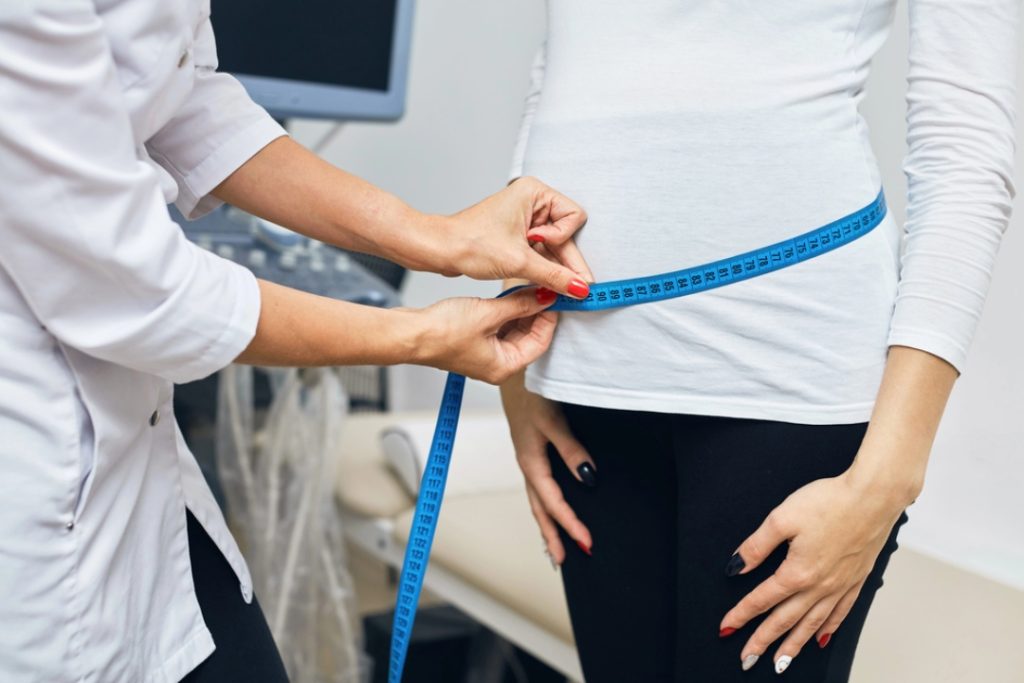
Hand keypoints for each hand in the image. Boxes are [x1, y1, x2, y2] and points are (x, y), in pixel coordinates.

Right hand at [412, 287, 559, 383]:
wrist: (410, 333)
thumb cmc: (441, 333)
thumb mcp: (489, 313)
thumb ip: (520, 304)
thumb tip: (544, 297)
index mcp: (504, 367)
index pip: (540, 343)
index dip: (550, 318)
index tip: (554, 297)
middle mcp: (497, 364)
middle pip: (528, 337)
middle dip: (536, 312)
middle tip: (543, 289)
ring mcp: (485, 354)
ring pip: (514, 330)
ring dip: (521, 310)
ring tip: (526, 288)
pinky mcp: (474, 342)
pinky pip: (498, 327)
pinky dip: (506, 312)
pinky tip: (508, 295)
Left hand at [445, 176, 593, 297]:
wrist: (440, 250)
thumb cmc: (469, 243)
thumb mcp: (518, 261)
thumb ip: (554, 276)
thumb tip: (580, 288)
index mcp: (534, 193)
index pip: (574, 217)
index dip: (563, 238)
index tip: (543, 249)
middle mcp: (533, 202)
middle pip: (566, 234)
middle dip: (567, 260)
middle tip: (580, 290)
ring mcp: (526, 219)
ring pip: (555, 247)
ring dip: (555, 266)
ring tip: (563, 291)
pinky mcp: (519, 235)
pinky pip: (542, 252)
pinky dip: (544, 268)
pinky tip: (549, 285)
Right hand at [500, 371, 593, 562]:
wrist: (513, 366)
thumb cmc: (529, 389)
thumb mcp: (552, 420)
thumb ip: (570, 449)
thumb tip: (588, 479)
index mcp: (531, 461)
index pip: (553, 502)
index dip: (569, 524)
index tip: (586, 542)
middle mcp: (528, 463)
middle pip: (539, 508)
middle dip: (551, 534)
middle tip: (565, 561)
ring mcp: (528, 456)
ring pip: (537, 499)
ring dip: (547, 522)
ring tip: (555, 545)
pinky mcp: (531, 448)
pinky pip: (538, 484)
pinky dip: (545, 502)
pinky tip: (552, 505)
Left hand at [719, 469, 908, 673]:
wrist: (873, 497)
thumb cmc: (830, 502)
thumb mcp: (782, 518)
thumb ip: (756, 546)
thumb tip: (736, 566)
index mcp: (797, 572)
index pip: (762, 599)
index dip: (741, 615)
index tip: (727, 628)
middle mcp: (819, 586)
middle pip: (785, 620)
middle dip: (763, 641)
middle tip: (747, 659)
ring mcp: (840, 586)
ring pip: (812, 624)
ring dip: (794, 645)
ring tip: (781, 663)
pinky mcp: (856, 580)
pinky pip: (839, 613)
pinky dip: (828, 629)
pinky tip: (822, 638)